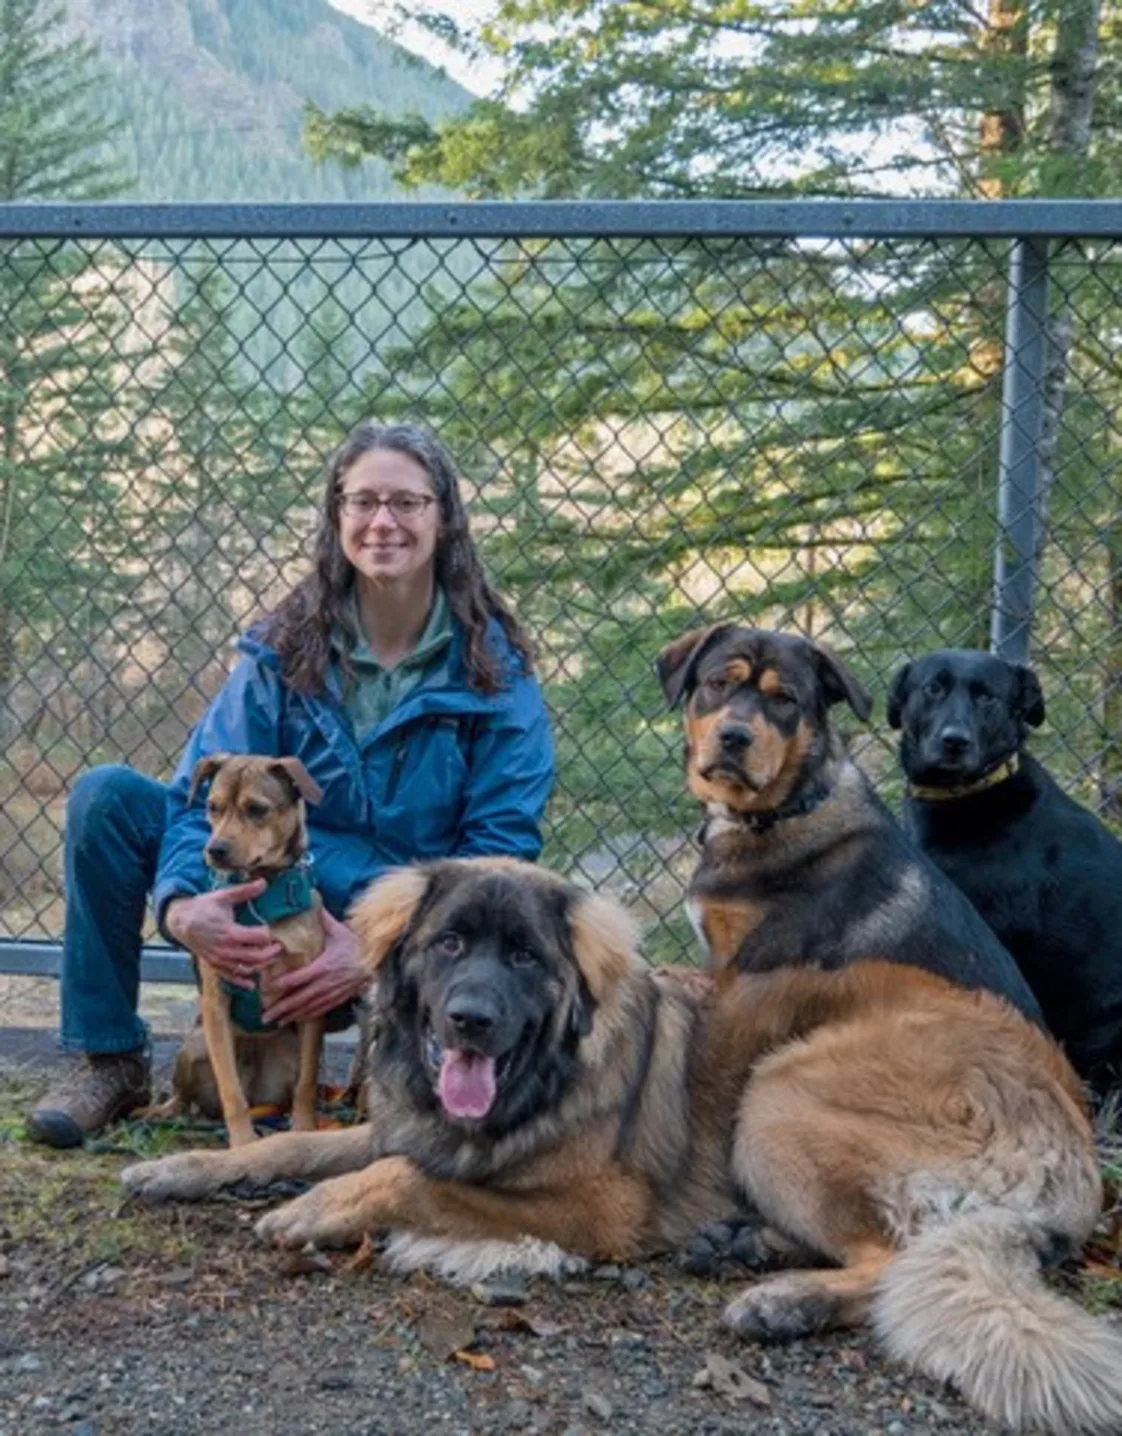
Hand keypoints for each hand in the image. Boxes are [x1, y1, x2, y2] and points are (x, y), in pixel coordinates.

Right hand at [165, 884, 282, 989]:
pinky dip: (242, 982)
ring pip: (246, 968)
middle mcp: (225, 949)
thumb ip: (244, 891)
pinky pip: (230, 978)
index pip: (259, 938)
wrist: (181, 921)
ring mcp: (219, 960)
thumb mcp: (223, 896)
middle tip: (279, 946)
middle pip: (256, 956)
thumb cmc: (203, 907)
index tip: (275, 930)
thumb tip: (264, 882)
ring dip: (261, 965)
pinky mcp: (214, 965)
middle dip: (271, 952)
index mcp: (230, 932)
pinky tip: (253, 985)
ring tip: (271, 958)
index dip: (270, 935)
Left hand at [261, 908, 368, 1025]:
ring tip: (275, 1021)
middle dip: (281, 1008)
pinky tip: (295, 1020)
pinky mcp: (339, 998)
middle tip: (264, 1016)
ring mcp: (333, 993)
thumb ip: (323, 918)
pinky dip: (306, 1016)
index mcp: (324, 966)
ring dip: (291, 1015)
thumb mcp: (339, 930)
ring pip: (308, 1007)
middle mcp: (327, 983)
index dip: (281, 984)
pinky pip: (320, 1010)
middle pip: (300, 998)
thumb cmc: (357, 944)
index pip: (298, 978)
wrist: (377, 960)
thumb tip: (311, 897)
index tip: (266, 988)